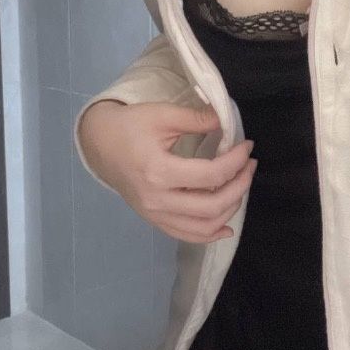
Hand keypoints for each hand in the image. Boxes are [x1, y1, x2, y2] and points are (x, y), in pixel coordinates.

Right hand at [78, 99, 257, 242]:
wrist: (100, 144)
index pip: (211, 174)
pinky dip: (209, 234)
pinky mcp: (154, 220)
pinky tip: (226, 226)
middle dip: (240, 186)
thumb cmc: (130, 126)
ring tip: (241, 186)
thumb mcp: (162, 114)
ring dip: (230, 209)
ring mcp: (154, 214)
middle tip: (250, 166)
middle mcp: (157, 200)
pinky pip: (186, 235)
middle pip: (212, 206)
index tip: (247, 147)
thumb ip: (197, 119)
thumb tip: (227, 122)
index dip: (236, 161)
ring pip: (202, 227)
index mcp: (158, 171)